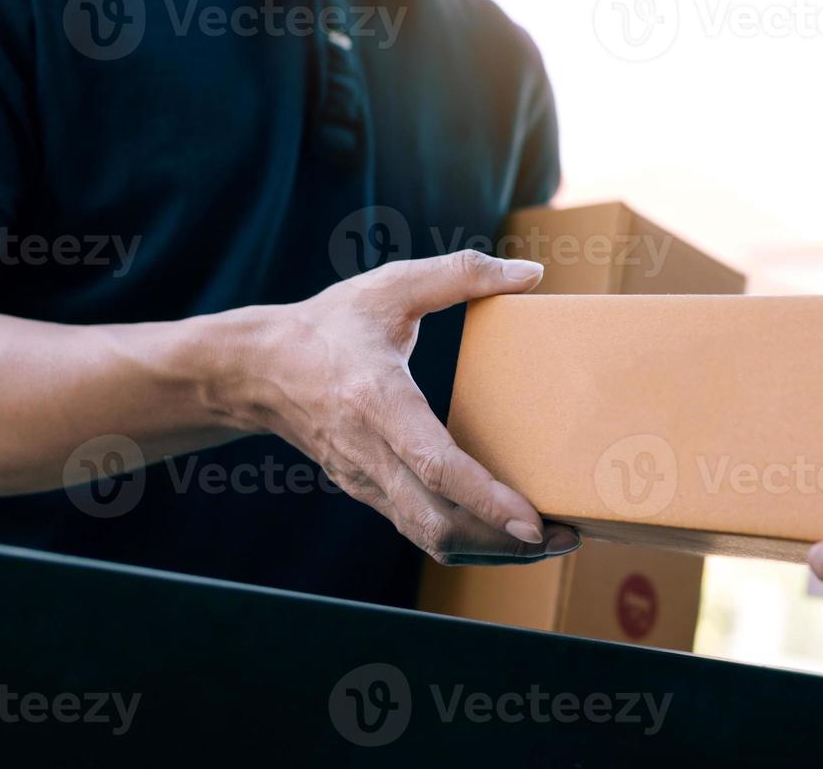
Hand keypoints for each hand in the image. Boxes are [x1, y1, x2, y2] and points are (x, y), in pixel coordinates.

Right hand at [212, 249, 579, 564]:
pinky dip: (468, 539)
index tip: (532, 522)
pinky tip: (506, 530)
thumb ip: (461, 273)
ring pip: (431, 537)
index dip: (485, 500)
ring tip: (548, 539)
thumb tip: (532, 272)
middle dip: (506, 542)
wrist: (255, 370)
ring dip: (492, 548)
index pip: (434, 465)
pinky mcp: (369, 492)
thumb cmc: (328, 324)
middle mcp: (370, 452)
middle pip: (439, 523)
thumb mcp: (391, 286)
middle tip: (566, 534)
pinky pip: (421, 530)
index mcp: (376, 400)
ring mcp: (366, 480)